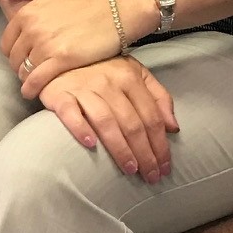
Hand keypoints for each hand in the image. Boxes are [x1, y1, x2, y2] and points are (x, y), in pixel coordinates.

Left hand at [0, 0, 131, 96]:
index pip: (7, 41)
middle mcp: (33, 28)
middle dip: (20, 66)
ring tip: (34, 82)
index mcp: (28, 11)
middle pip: (14, 57)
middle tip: (30, 70)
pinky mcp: (62, 60)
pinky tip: (33, 92)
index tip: (23, 56)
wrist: (116, 8)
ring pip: (24, 70)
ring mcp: (46, 44)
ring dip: (26, 79)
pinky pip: (37, 80)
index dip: (13, 51)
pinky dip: (32, 89)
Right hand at [36, 57, 178, 182]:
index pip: (151, 116)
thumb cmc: (103, 69)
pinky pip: (71, 113)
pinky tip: (91, 145)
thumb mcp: (136, 74)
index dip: (160, 144)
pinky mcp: (60, 94)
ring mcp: (84, 88)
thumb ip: (158, 97)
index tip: (165, 167)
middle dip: (145, 154)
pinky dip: (81, 129)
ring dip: (120, 149)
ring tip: (130, 169)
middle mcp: (109, 82)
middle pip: (132, 124)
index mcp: (130, 78)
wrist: (62, 56)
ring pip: (107, 122)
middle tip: (151, 177)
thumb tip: (173, 128)